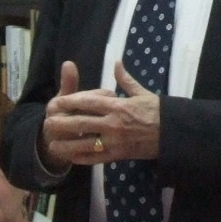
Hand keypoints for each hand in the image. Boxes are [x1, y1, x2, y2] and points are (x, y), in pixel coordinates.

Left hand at [41, 59, 162, 164]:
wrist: (173, 134)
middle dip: (63, 123)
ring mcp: (115, 141)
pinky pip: (96, 158)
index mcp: (118, 106)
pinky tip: (71, 158)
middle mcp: (113, 123)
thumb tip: (117, 63)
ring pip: (85, 143)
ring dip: (67, 144)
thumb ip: (126, 79)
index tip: (58, 102)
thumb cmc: (158, 112)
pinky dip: (82, 158)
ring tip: (52, 144)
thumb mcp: (142, 93)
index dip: (71, 102)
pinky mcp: (119, 155)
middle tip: (47, 123)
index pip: (89, 102)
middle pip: (82, 123)